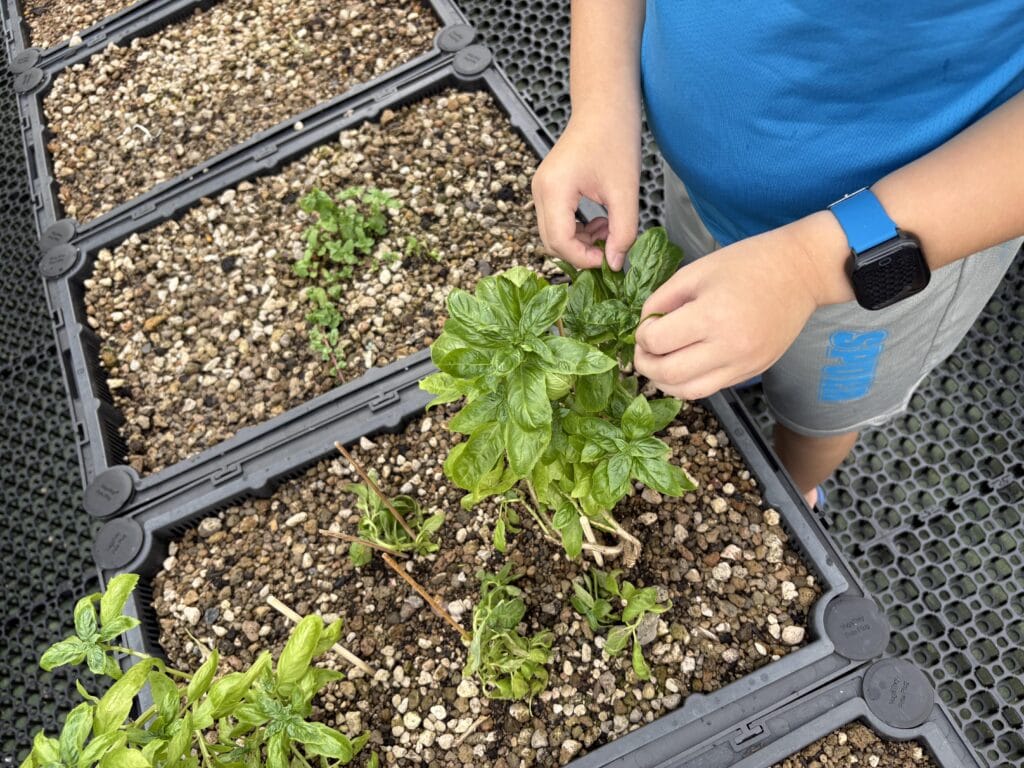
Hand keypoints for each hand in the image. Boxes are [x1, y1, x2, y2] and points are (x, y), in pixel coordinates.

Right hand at [532, 116, 639, 269]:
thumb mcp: (625, 192)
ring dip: (581, 241)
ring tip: (610, 227)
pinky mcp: (548, 188)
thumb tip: (615, 264)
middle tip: (611, 246)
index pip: (559, 241)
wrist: (605, 108)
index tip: (609, 259)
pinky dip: (577, 229)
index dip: (583, 258)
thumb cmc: (616, 140)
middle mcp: (540, 190)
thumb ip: (623, 232)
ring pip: (553, 234)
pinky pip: (557, 221)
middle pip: (551, 242)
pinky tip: (600, 220)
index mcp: (554, 189)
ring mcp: (541, 189)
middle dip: (581, 252)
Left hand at [634, 213, 851, 399]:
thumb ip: (662, 300)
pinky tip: (685, 364)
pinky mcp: (753, 372)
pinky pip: (711, 388)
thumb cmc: (748, 264)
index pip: (658, 342)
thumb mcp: (696, 271)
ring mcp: (744, 364)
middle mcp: (729, 347)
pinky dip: (689, 382)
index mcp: (712, 315)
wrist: (801, 272)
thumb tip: (644, 326)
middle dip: (645, 364)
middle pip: (668, 374)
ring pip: (689, 392)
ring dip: (665, 382)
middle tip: (643, 350)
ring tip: (659, 363)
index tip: (644, 327)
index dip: (641, 336)